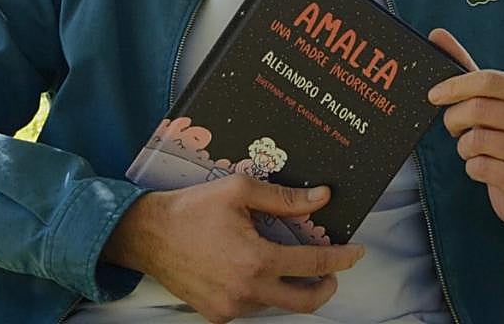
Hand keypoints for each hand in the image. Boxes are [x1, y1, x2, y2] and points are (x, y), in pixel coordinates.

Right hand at [101, 176, 364, 322]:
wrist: (147, 235)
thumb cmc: (192, 208)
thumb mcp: (239, 191)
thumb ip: (284, 198)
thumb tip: (322, 198)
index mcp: (256, 259)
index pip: (313, 264)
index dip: (341, 259)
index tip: (356, 252)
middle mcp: (246, 290)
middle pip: (304, 301)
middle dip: (326, 287)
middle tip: (331, 271)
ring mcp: (230, 307)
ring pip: (276, 304)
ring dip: (289, 286)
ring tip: (287, 261)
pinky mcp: (216, 315)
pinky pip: (251, 307)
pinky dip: (262, 291)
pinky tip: (256, 269)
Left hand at [427, 28, 503, 230]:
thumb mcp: (494, 102)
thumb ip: (467, 68)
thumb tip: (436, 34)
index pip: (490, 80)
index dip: (455, 86)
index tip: (434, 94)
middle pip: (480, 109)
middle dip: (454, 119)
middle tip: (453, 126)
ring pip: (477, 140)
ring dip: (464, 146)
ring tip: (473, 148)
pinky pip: (480, 168)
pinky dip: (472, 168)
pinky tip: (485, 168)